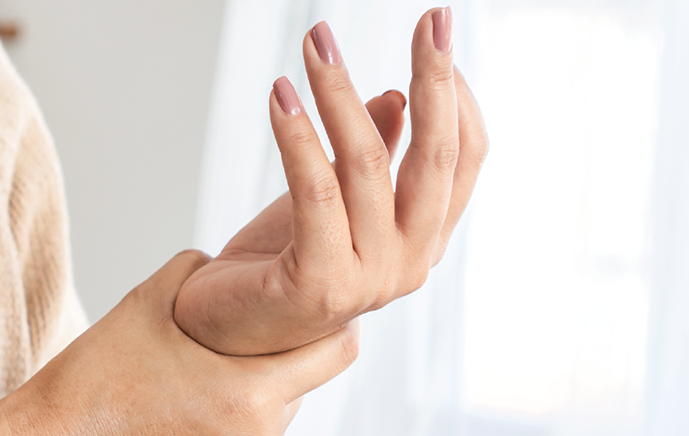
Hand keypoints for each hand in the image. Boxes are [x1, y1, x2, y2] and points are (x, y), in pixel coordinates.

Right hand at [0, 251, 359, 434]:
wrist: (56, 435)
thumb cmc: (97, 374)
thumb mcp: (150, 300)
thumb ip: (201, 269)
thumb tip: (228, 258)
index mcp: (251, 392)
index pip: (340, 348)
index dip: (337, 310)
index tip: (317, 282)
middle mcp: (260, 429)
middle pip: (320, 374)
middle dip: (308, 337)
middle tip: (287, 301)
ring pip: (292, 397)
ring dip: (278, 367)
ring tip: (241, 338)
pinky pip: (263, 418)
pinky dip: (253, 391)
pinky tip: (218, 370)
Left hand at [176, 7, 488, 355]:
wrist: (224, 333)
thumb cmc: (281, 263)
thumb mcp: (333, 199)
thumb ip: (375, 156)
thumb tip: (397, 98)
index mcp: (425, 238)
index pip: (464, 157)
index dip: (458, 94)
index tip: (438, 33)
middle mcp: (411, 261)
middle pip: (436, 157)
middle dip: (435, 79)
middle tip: (430, 19)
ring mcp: (371, 279)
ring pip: (367, 163)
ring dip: (339, 91)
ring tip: (315, 42)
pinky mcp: (320, 285)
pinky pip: (315, 191)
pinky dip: (298, 135)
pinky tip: (281, 94)